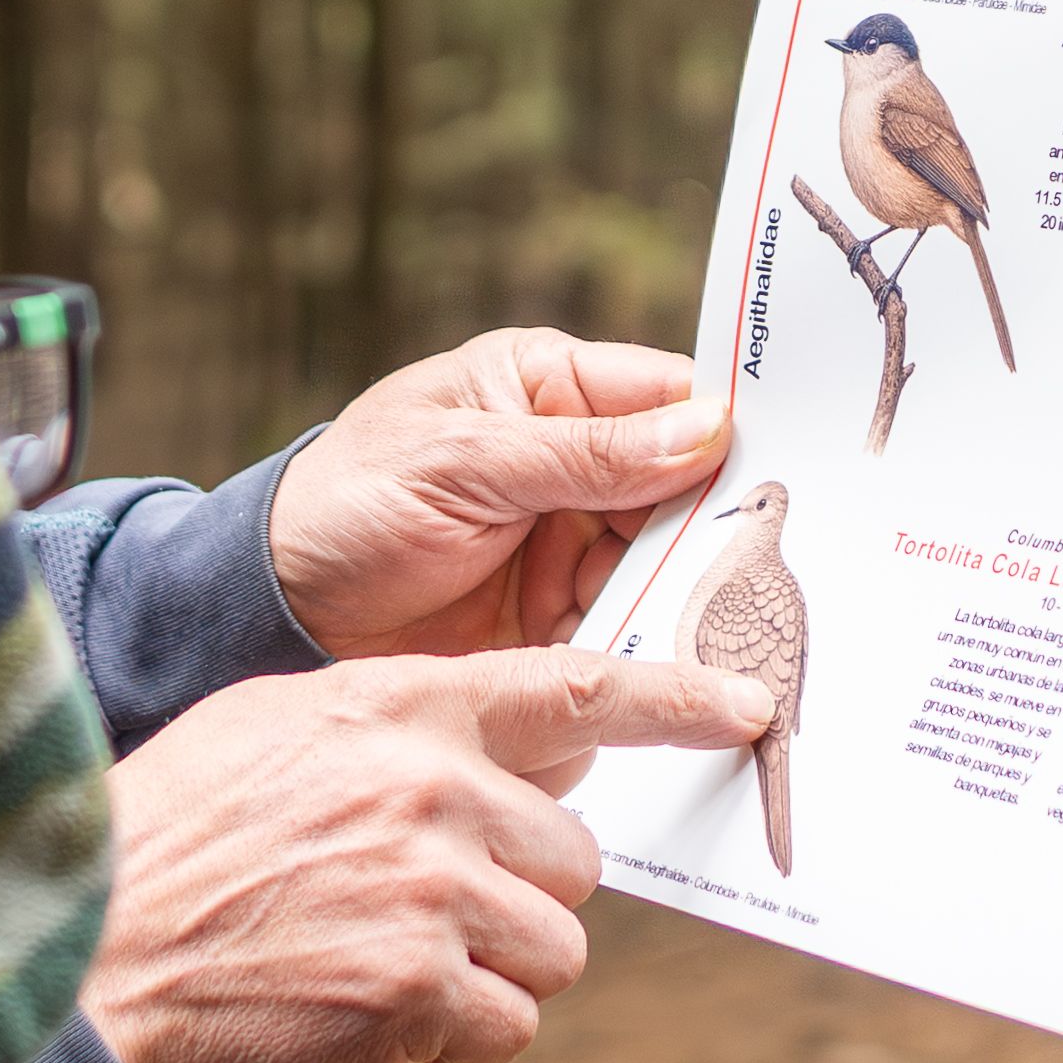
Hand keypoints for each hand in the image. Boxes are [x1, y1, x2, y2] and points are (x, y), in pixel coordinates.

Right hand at [85, 647, 775, 1062]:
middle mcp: (430, 785)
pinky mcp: (417, 990)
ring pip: (554, 953)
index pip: (572, 689)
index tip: (749, 710)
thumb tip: (499, 760)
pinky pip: (506, 1032)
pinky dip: (451, 1043)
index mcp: (397, 704)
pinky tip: (362, 1017)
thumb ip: (396, 732)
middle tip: (410, 915)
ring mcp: (430, 888)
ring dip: (487, 979)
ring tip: (373, 965)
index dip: (675, 701)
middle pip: (571, 859)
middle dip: (514, 901)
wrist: (79, 955)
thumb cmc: (170, 843)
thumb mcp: (275, 732)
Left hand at [266, 328, 733, 658]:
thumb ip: (586, 454)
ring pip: (664, 567)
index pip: (667, 397)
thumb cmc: (347, 503)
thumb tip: (709, 429)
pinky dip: (650, 651)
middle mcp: (571, 461)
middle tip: (774, 571)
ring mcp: (567, 544)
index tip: (789, 473)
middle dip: (717, 532)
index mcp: (547, 387)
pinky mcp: (554, 620)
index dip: (728, 433)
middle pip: (682, 492)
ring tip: (737, 633)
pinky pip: (625, 630)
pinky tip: (686, 675)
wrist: (273, 611)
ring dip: (689, 599)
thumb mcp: (465, 464)